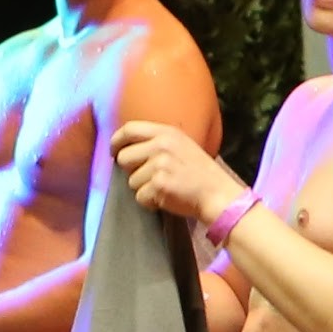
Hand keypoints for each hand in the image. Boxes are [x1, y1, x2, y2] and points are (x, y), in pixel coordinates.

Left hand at [115, 119, 246, 230]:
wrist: (218, 194)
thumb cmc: (200, 173)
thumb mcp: (182, 145)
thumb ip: (158, 142)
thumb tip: (126, 148)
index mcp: (166, 132)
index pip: (129, 129)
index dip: (116, 141)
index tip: (114, 152)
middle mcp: (161, 146)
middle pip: (124, 158)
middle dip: (131, 171)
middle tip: (147, 178)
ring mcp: (159, 165)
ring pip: (131, 181)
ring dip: (143, 189)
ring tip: (164, 188)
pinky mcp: (159, 185)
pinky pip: (140, 197)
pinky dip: (150, 202)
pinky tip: (166, 198)